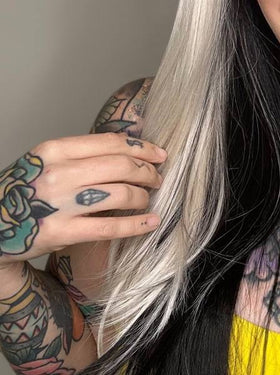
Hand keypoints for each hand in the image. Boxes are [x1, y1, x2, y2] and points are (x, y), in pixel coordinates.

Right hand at [0, 133, 166, 266]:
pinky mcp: (62, 232)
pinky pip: (110, 226)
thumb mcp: (45, 162)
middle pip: (121, 165)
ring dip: (143, 196)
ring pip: (121, 193)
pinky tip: (151, 223)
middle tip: (157, 178)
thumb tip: (129, 147)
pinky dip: (137, 224)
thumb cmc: (25, 191)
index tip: (159, 154)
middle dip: (147, 171)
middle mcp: (57, 172)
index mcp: (54, 149)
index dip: (142, 148)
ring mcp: (60, 203)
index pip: (110, 142)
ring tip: (147, 199)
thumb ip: (81, 154)